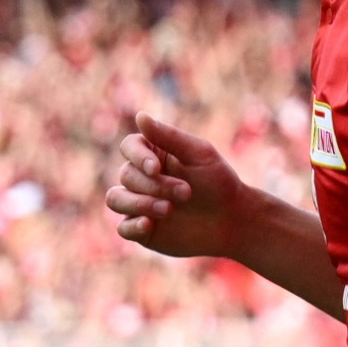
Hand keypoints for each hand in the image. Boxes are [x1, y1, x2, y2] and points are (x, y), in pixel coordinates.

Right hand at [107, 112, 253, 261]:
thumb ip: (169, 136)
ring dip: (139, 203)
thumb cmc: (218, 181)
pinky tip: (149, 225)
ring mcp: (139, 204)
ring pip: (115, 199)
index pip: (129, 147)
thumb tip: (139, 116)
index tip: (156, 168)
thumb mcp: (199, 153)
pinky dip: (132, 225)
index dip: (137, 156)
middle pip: (127, 175)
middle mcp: (142, 177)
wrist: (232, 220)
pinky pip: (122, 228)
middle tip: (186, 193)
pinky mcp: (142, 230)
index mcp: (153, 154)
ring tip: (168, 210)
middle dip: (155, 185)